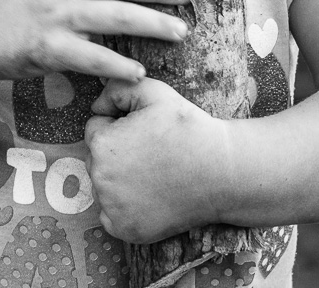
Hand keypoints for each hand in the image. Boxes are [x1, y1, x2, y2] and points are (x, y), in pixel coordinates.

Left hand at [84, 78, 233, 243]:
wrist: (223, 172)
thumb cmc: (188, 129)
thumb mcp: (153, 91)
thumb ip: (116, 88)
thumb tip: (96, 105)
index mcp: (102, 144)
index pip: (95, 130)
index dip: (120, 127)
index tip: (145, 134)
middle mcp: (100, 177)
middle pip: (96, 159)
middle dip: (117, 154)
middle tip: (152, 155)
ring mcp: (111, 207)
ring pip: (104, 186)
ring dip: (119, 180)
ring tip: (154, 175)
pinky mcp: (124, 230)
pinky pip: (111, 215)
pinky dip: (125, 208)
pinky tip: (151, 198)